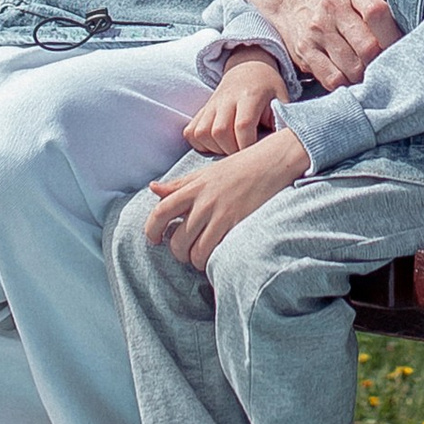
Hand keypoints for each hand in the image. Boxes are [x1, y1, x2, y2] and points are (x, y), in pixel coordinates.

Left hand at [147, 129, 309, 266]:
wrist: (271, 162)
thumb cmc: (238, 168)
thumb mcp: (205, 172)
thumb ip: (179, 184)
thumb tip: (152, 188)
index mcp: (193, 187)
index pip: (161, 211)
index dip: (151, 230)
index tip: (155, 240)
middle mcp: (203, 201)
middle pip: (177, 239)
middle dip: (178, 253)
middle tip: (185, 253)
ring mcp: (219, 214)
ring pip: (195, 251)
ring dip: (195, 260)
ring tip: (201, 258)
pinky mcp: (236, 224)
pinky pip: (215, 252)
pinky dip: (211, 261)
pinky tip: (216, 258)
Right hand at [182, 54, 291, 155]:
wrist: (248, 65)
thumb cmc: (268, 86)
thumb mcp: (282, 97)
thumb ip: (283, 119)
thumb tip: (280, 145)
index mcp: (249, 95)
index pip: (243, 125)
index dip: (248, 145)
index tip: (255, 153)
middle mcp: (226, 99)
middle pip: (219, 131)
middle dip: (231, 150)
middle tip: (243, 153)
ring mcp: (211, 104)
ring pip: (202, 133)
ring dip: (215, 148)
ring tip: (230, 149)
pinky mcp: (201, 110)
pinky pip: (191, 132)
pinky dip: (200, 143)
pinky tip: (216, 144)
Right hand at [273, 0, 401, 89]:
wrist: (293, 1)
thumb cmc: (339, 6)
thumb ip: (383, 16)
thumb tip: (409, 47)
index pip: (377, 13)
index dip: (392, 37)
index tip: (400, 49)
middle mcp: (333, 8)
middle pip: (367, 47)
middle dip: (379, 63)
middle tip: (383, 67)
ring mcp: (317, 30)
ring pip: (352, 67)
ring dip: (363, 77)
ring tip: (366, 73)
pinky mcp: (305, 51)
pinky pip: (332, 78)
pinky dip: (345, 84)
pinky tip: (349, 78)